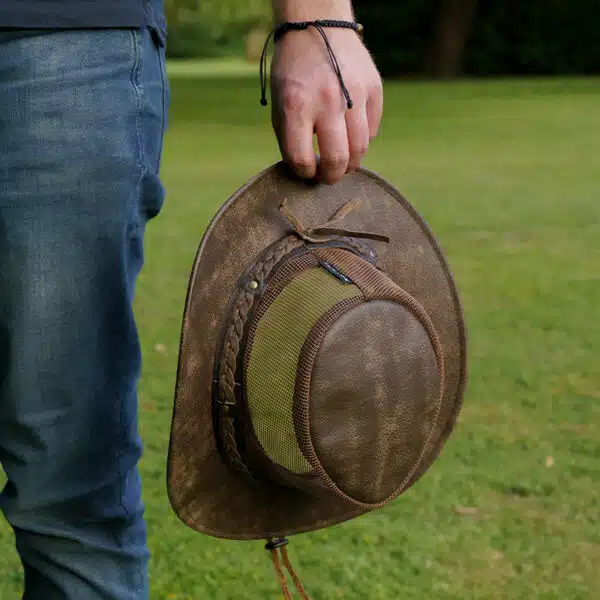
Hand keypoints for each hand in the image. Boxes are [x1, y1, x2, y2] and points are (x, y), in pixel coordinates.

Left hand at [270, 27, 382, 184]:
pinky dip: (361, 140)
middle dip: (331, 177)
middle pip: (338, 159)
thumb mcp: (279, 102)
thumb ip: (289, 137)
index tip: (306, 171)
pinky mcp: (374, 88)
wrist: (317, 26)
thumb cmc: (293, 71)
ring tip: (342, 162)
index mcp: (297, 105)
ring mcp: (355, 93)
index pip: (302, 159)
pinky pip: (371, 130)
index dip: (305, 173)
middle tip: (327, 176)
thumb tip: (306, 170)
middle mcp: (328, 101)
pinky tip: (350, 134)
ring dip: (350, 163)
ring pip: (361, 149)